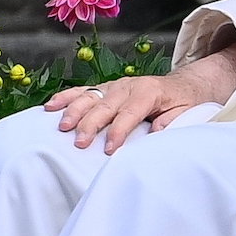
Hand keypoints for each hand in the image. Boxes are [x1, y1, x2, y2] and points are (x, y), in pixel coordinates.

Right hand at [42, 45, 235, 151]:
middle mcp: (128, 86)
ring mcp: (114, 86)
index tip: (109, 150)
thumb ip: (171, 122)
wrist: (183, 85)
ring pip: (89, 96)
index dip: (119, 132)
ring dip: (74, 111)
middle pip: (105, 106)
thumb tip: (156, 131)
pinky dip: (65, 98)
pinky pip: (81, 91)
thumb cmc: (183, 102)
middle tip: (79, 143)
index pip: (130, 113)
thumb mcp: (185, 112)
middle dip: (91, 124)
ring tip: (61, 126)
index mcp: (148, 92)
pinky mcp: (105, 88)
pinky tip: (50, 107)